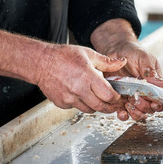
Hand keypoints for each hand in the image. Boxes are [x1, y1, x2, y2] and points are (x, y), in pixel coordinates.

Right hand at [0, 29, 127, 113]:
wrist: (40, 63)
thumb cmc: (63, 56)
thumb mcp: (88, 54)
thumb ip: (107, 62)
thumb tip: (122, 62)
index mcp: (88, 76)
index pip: (108, 95)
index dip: (116, 98)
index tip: (118, 97)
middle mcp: (79, 90)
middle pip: (101, 107)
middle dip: (110, 107)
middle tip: (114, 105)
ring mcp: (69, 98)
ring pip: (90, 110)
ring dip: (96, 106)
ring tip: (98, 99)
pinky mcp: (62, 104)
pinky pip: (77, 108)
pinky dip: (82, 104)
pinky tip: (81, 95)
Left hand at [91, 19, 162, 120]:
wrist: (116, 51)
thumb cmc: (134, 53)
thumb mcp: (144, 58)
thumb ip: (150, 70)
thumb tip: (161, 84)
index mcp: (155, 85)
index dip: (160, 105)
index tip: (154, 103)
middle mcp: (145, 94)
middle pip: (150, 109)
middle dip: (144, 107)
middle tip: (135, 98)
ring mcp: (133, 98)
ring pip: (138, 114)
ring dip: (134, 113)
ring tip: (128, 103)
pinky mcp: (120, 100)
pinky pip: (124, 113)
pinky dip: (123, 115)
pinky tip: (121, 110)